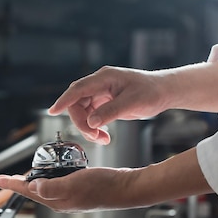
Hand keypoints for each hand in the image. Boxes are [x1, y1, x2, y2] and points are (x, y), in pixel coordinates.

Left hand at [0, 167, 136, 212]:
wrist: (124, 187)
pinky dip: (50, 175)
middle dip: (18, 184)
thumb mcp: (73, 184)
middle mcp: (59, 200)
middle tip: (5, 178)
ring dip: (33, 179)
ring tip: (23, 174)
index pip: (26, 191)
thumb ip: (51, 187)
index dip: (9, 184)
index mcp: (55, 200)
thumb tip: (33, 187)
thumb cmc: (102, 186)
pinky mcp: (78, 188)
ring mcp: (69, 195)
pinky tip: (52, 169)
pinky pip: (57, 182)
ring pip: (44, 187)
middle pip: (32, 190)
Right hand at [48, 66, 170, 143]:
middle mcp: (100, 84)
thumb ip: (110, 112)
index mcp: (105, 78)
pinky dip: (94, 127)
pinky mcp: (104, 102)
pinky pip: (91, 115)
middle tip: (94, 136)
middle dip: (82, 122)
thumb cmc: (152, 92)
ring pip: (83, 111)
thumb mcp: (133, 103)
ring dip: (88, 127)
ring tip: (102, 139)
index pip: (78, 89)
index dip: (64, 101)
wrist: (164, 92)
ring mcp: (101, 93)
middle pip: (77, 103)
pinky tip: (103, 135)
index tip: (53, 111)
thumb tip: (91, 122)